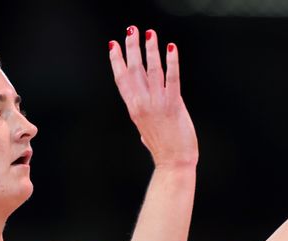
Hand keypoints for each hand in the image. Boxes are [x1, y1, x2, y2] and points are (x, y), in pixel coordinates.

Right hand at [109, 26, 197, 167]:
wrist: (173, 163)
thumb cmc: (163, 149)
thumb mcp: (147, 133)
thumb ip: (145, 122)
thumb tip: (142, 125)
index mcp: (134, 109)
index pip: (122, 80)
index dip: (117, 61)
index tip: (113, 45)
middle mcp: (142, 104)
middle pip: (134, 71)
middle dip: (131, 48)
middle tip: (130, 30)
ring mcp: (157, 104)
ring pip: (151, 71)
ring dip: (150, 50)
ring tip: (149, 34)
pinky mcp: (174, 105)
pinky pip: (172, 79)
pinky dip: (172, 62)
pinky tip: (171, 48)